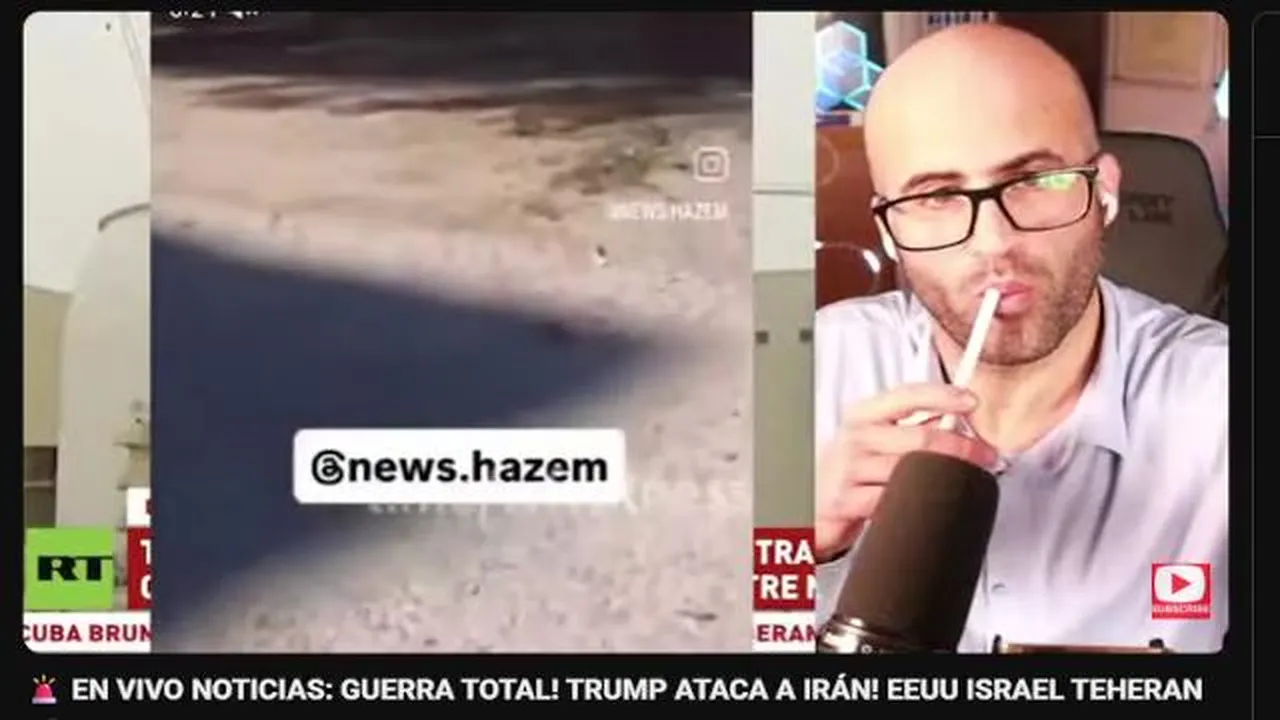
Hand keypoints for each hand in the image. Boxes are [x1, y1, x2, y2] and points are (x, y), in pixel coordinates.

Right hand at [815, 383, 999, 560]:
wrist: (808, 503)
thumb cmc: (847, 469)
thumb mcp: (871, 438)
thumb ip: (907, 425)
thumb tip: (953, 418)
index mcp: (864, 415)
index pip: (906, 395)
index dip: (942, 396)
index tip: (970, 401)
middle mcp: (857, 437)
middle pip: (921, 438)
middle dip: (962, 447)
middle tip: (986, 455)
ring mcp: (851, 469)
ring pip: (913, 472)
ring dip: (948, 480)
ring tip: (966, 483)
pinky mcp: (849, 500)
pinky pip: (895, 501)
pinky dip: (918, 504)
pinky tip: (929, 504)